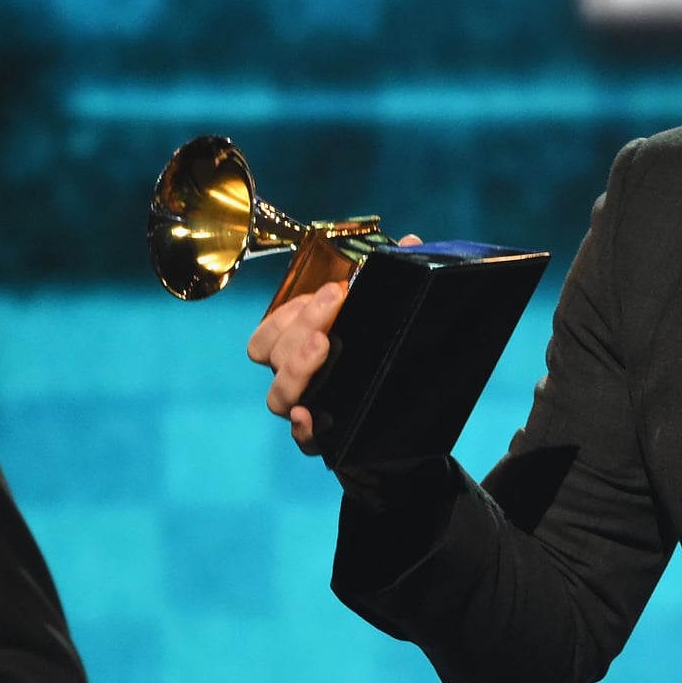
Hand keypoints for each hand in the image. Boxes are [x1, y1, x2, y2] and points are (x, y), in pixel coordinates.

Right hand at [246, 236, 419, 450]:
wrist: (413, 422)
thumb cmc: (391, 362)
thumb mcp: (393, 318)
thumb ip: (398, 279)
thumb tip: (412, 242)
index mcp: (302, 349)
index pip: (268, 334)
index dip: (289, 313)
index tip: (332, 290)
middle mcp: (298, 378)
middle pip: (273, 353)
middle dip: (301, 322)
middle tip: (337, 299)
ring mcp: (309, 408)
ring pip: (278, 395)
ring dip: (295, 367)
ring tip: (323, 345)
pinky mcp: (327, 440)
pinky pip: (303, 440)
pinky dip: (303, 429)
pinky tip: (312, 415)